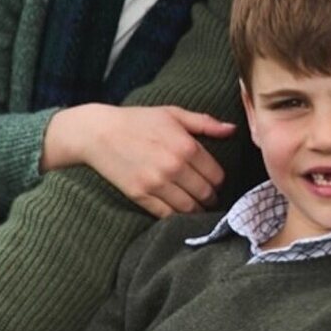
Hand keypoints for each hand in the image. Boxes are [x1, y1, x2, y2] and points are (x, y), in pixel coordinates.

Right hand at [50, 104, 234, 216]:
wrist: (98, 133)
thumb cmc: (137, 120)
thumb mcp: (173, 114)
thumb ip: (205, 123)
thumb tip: (232, 129)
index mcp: (187, 146)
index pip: (217, 175)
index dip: (219, 181)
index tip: (215, 181)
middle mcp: (174, 167)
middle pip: (206, 194)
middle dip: (210, 197)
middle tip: (208, 197)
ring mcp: (157, 183)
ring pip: (189, 208)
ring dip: (197, 210)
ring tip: (196, 206)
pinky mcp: (140, 195)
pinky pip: (167, 215)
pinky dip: (177, 216)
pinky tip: (178, 211)